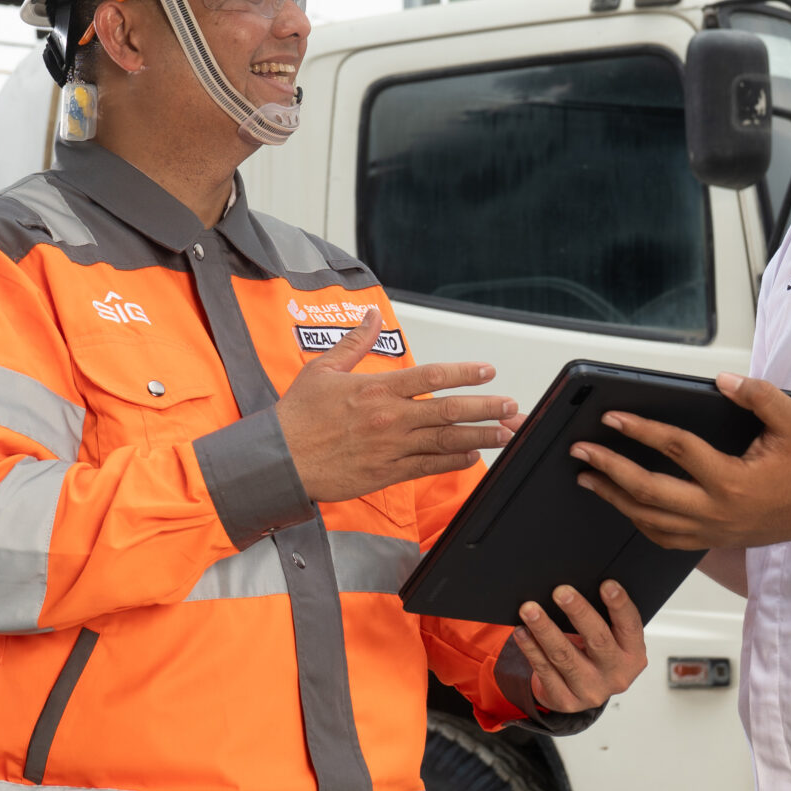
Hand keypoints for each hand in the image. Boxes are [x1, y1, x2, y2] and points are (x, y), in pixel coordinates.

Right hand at [275, 310, 519, 503]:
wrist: (280, 460)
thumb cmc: (298, 416)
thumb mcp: (323, 369)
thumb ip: (354, 342)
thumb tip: (371, 316)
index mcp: (377, 389)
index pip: (430, 376)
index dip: (464, 373)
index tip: (486, 371)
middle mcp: (390, 418)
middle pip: (448, 411)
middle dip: (485, 407)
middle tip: (511, 405)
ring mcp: (391, 448)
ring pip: (446, 441)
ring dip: (481, 436)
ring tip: (507, 432)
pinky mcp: (386, 473)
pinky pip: (428, 467)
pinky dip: (454, 462)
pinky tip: (473, 456)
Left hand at [514, 580, 647, 712]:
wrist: (580, 691)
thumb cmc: (596, 655)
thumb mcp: (610, 639)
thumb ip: (604, 617)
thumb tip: (577, 587)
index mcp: (633, 655)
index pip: (630, 626)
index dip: (620, 605)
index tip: (607, 584)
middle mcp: (616, 675)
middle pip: (598, 640)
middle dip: (578, 612)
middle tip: (561, 592)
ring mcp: (591, 690)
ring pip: (564, 656)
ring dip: (545, 629)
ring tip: (530, 609)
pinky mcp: (566, 700)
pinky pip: (544, 670)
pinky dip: (531, 648)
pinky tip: (522, 632)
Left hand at [570, 373, 790, 551]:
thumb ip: (757, 395)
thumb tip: (721, 381)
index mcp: (734, 481)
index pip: (675, 450)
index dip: (640, 430)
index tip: (611, 417)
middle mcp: (719, 512)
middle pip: (649, 492)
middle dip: (608, 470)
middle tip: (581, 453)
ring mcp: (717, 531)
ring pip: (652, 521)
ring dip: (616, 499)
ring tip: (588, 479)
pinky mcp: (720, 540)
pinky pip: (669, 538)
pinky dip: (640, 521)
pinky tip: (625, 506)